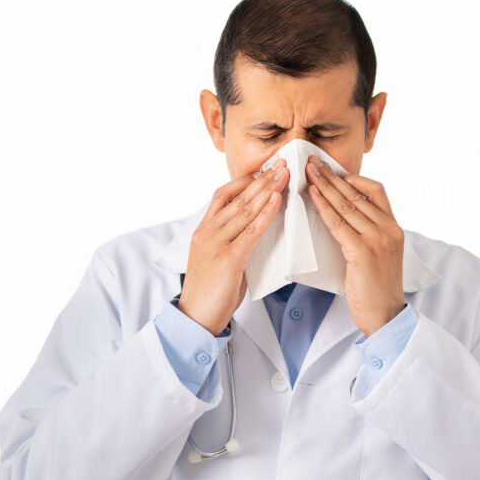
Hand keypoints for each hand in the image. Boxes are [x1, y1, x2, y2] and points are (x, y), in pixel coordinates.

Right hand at [177, 158, 289, 335]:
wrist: (195, 317)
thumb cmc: (210, 291)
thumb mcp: (217, 258)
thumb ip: (232, 240)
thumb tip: (255, 228)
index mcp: (202, 230)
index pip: (222, 195)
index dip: (245, 180)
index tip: (264, 169)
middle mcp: (206, 232)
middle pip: (237, 197)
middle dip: (262, 178)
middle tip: (282, 163)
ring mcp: (215, 244)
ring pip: (245, 210)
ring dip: (267, 189)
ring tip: (284, 175)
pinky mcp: (228, 259)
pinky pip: (250, 231)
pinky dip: (265, 213)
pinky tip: (276, 200)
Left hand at [305, 155, 405, 336]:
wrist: (384, 315)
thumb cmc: (375, 288)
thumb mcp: (377, 254)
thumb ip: (365, 233)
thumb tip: (339, 215)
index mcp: (394, 227)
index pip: (377, 190)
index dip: (354, 178)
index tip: (333, 171)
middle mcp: (389, 229)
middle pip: (357, 194)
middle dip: (332, 176)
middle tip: (312, 162)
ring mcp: (378, 239)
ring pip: (346, 205)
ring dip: (324, 186)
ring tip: (308, 172)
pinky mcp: (363, 252)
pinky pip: (338, 223)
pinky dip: (323, 207)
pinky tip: (312, 196)